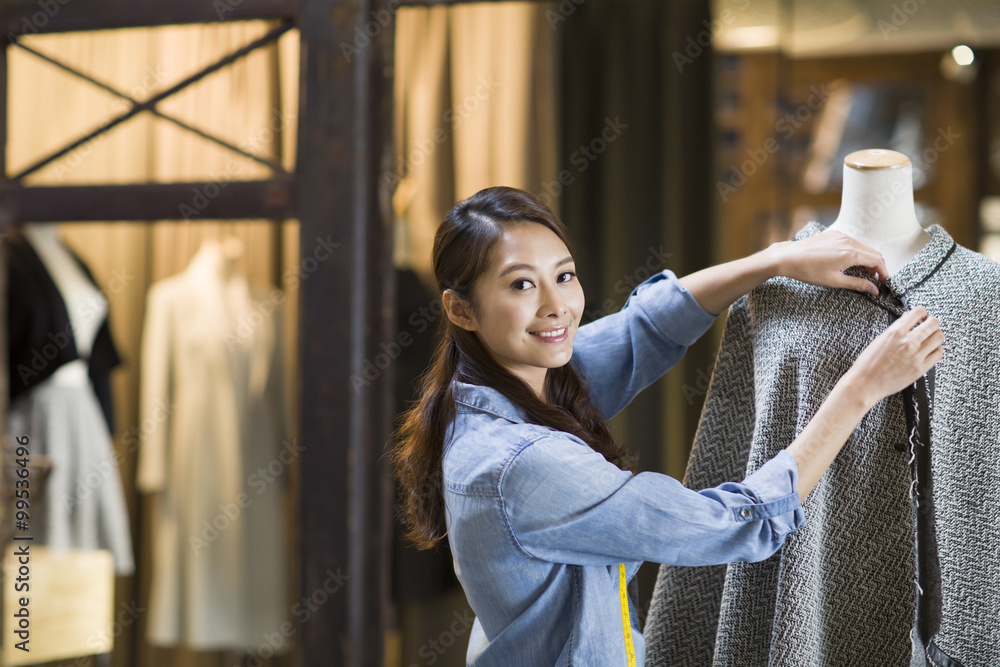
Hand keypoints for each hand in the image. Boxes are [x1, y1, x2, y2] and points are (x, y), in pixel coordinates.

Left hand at [770, 230, 888, 295]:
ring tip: (862, 273)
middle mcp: (848, 241)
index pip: (877, 260)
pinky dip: (857, 252)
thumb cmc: (808, 271)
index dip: (884, 272)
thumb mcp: (834, 281)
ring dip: (867, 259)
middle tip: (874, 280)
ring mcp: (840, 235)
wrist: (787, 257)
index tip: (884, 283)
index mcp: (850, 253)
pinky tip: (850, 262)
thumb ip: (857, 284)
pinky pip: (852, 242)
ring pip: (863, 247)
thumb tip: (874, 289)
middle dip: (877, 266)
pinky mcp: (833, 234)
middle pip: (873, 252)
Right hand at [840, 305, 943, 407]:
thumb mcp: (879, 340)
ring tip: (930, 339)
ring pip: (939, 337)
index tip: (922, 317)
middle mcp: (908, 342)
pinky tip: (930, 351)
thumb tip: (907, 319)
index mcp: (895, 332)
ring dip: (936, 336)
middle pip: (933, 323)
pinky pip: (938, 354)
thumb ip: (896, 328)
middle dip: (932, 323)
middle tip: (929, 326)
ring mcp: (916, 355)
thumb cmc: (867, 364)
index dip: (923, 313)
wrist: (865, 384)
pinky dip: (936, 350)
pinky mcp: (921, 368)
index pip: (918, 312)